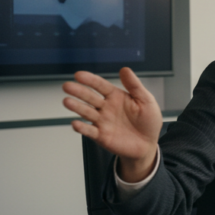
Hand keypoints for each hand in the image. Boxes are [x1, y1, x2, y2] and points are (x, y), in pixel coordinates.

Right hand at [62, 68, 161, 182]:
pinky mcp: (101, 136)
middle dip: (78, 91)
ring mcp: (102, 121)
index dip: (90, 80)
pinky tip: (76, 123)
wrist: (148, 144)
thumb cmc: (148, 121)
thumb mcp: (146, 100)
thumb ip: (135, 86)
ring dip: (76, 107)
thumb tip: (125, 69)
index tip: (79, 75)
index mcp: (116, 96)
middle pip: (90, 97)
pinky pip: (89, 131)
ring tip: (67, 101)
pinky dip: (82, 128)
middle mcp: (106, 107)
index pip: (100, 85)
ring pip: (86, 112)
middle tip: (67, 86)